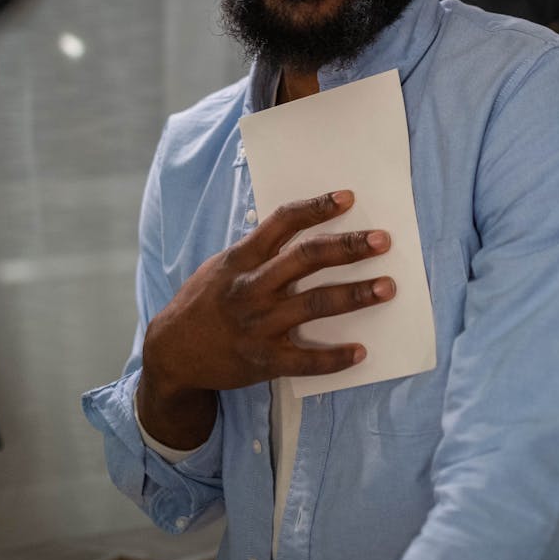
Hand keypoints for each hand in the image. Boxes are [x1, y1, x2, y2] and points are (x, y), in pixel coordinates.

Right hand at [137, 190, 393, 446]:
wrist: (172, 353)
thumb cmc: (203, 302)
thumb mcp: (222, 266)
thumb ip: (258, 251)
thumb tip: (304, 231)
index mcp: (242, 258)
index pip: (283, 222)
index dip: (316, 208)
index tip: (348, 198)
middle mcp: (252, 287)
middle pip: (307, 259)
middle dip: (348, 248)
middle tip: (382, 240)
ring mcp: (259, 325)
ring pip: (315, 304)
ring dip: (355, 295)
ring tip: (386, 287)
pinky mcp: (263, 360)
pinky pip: (305, 360)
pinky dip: (335, 357)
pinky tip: (361, 351)